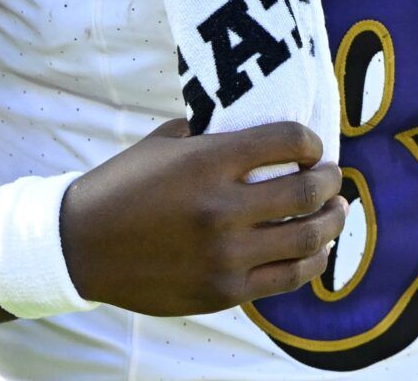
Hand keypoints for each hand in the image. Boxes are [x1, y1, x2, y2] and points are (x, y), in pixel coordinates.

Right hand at [62, 119, 346, 315]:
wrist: (81, 247)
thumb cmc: (125, 186)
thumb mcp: (166, 142)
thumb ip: (213, 133)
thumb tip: (260, 126)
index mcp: (208, 162)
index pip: (288, 140)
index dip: (312, 141)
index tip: (313, 146)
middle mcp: (221, 208)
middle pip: (307, 191)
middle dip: (331, 180)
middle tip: (333, 176)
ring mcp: (224, 255)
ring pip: (307, 239)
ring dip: (332, 221)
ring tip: (336, 210)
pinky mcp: (223, 291)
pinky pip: (287, 278)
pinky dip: (312, 261)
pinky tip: (317, 248)